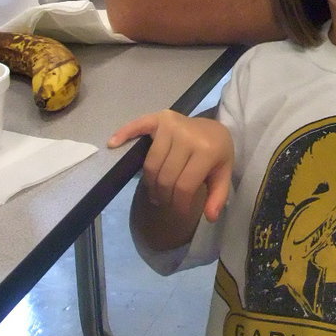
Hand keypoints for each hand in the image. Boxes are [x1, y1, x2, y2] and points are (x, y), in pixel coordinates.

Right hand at [108, 110, 233, 222]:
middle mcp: (187, 136)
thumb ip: (218, 196)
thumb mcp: (223, 174)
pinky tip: (112, 144)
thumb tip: (210, 217)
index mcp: (206, 151)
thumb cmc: (217, 153)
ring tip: (155, 191)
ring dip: (150, 183)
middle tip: (164, 202)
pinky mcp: (159, 117)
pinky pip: (138, 126)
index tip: (178, 211)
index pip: (184, 186)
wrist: (214, 127)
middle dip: (163, 196)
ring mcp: (172, 125)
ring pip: (151, 164)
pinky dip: (125, 134)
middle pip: (165, 177)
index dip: (179, 204)